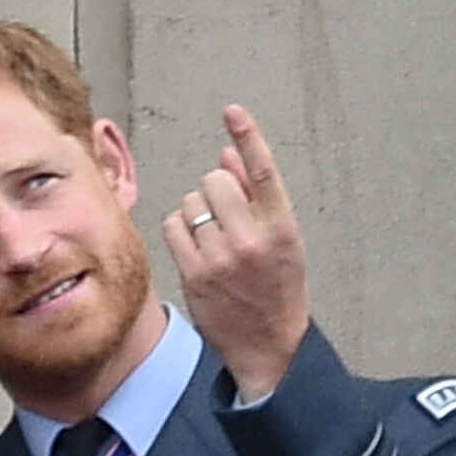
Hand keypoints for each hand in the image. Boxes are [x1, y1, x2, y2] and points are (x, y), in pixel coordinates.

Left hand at [161, 104, 310, 400]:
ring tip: (213, 236)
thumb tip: (227, 153)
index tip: (232, 111)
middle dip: (214, 190)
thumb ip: (256, 196)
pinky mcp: (194, 273)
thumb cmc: (276, 286)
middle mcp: (252, 239)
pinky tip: (194, 245)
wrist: (269, 345)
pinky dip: (179, 229)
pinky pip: (173, 226)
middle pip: (214, 180)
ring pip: (190, 202)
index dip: (248, 137)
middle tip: (224, 215)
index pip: (263, 172)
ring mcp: (221, 257)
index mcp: (282, 227)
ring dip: (196, 211)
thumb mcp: (282, 239)